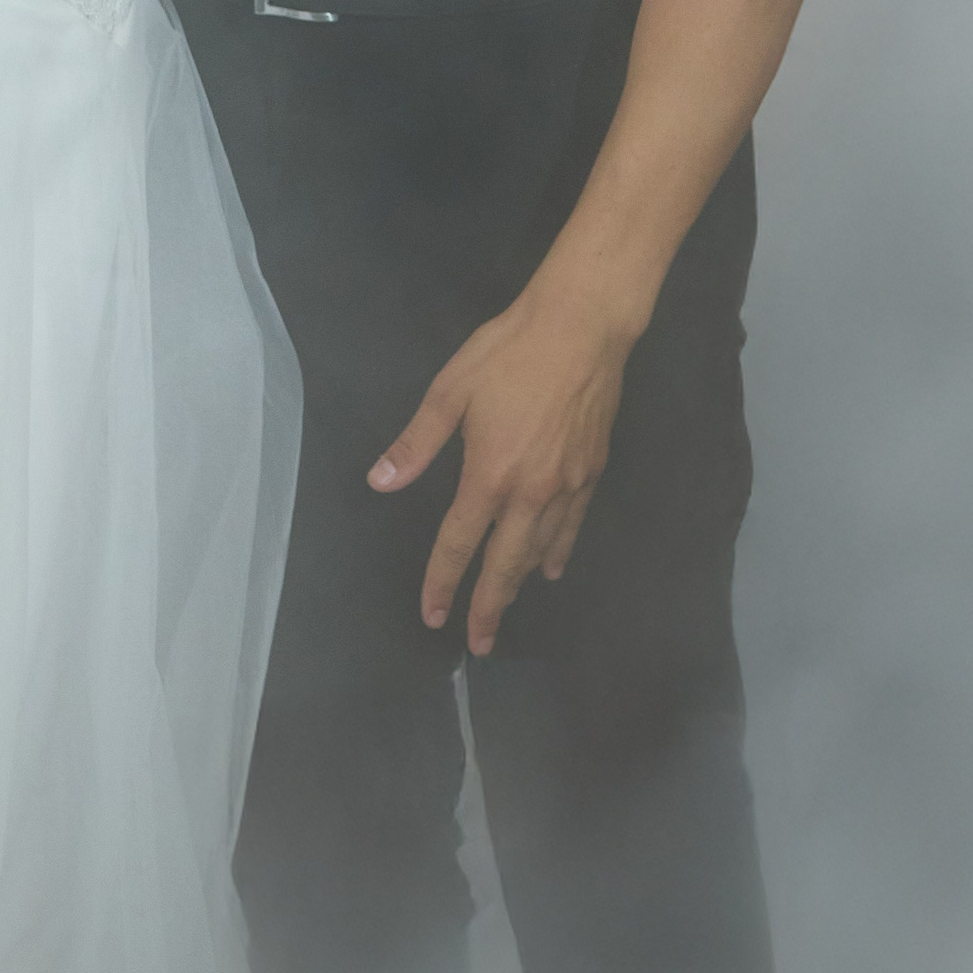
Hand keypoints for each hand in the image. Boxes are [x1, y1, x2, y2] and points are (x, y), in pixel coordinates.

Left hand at [367, 286, 632, 656]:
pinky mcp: (592, 472)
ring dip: (521, 582)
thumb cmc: (508, 353)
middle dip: (489, 607)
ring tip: (507, 605)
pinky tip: (553, 563)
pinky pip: (573, 526)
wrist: (582, 329)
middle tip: (479, 643)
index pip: (458, 543)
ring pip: (541, 550)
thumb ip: (417, 443)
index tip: (433, 615)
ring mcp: (566, 486)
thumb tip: (380, 482)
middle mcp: (530, 493)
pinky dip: (559, 550)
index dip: (442, 582)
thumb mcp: (450, 390)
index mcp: (489, 476)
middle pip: (505, 565)